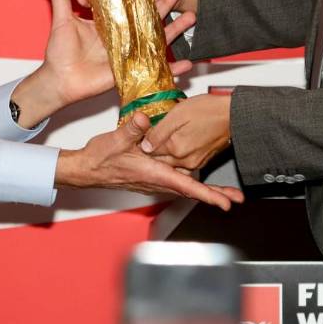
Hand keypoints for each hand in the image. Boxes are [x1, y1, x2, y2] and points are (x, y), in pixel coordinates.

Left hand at [12, 0, 196, 125]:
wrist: (59, 80)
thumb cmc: (59, 51)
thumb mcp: (62, 19)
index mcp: (110, 20)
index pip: (132, 2)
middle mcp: (124, 35)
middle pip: (150, 16)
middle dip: (166, 2)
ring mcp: (130, 52)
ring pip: (158, 38)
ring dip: (176, 29)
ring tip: (192, 15)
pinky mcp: (132, 70)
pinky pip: (155, 69)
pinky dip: (171, 69)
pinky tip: (188, 64)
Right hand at [56, 112, 243, 209]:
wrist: (86, 169)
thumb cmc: (99, 158)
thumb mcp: (115, 140)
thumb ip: (132, 129)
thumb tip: (144, 120)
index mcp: (153, 173)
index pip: (186, 186)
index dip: (207, 195)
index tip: (225, 203)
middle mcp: (156, 181)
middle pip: (191, 190)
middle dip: (215, 195)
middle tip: (236, 198)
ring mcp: (154, 181)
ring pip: (185, 187)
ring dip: (206, 190)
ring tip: (225, 193)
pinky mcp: (151, 177)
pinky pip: (177, 182)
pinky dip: (193, 184)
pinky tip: (199, 180)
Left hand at [141, 94, 232, 170]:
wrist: (233, 115)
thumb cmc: (209, 110)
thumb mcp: (178, 113)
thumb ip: (159, 131)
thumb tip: (145, 145)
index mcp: (176, 149)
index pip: (149, 152)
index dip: (144, 140)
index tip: (144, 132)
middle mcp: (185, 161)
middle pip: (159, 160)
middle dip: (154, 148)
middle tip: (153, 133)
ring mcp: (194, 163)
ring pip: (170, 162)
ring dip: (165, 152)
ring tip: (166, 136)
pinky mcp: (201, 162)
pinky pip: (182, 163)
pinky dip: (177, 154)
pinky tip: (178, 141)